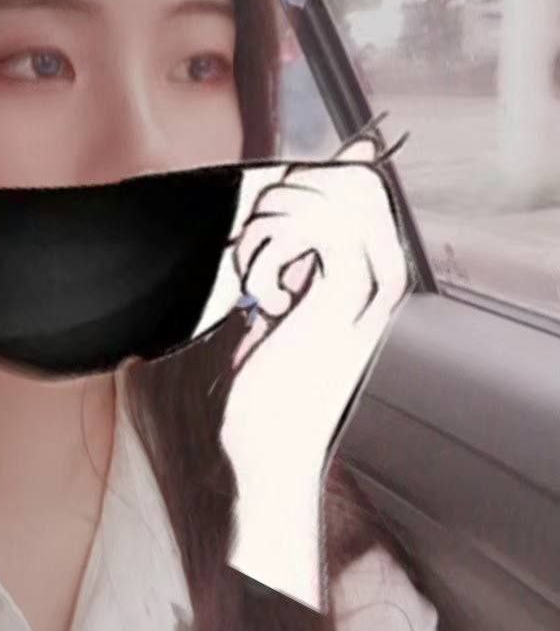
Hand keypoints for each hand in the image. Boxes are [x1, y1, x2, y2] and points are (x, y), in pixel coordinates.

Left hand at [219, 135, 411, 609]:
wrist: (268, 453)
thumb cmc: (268, 386)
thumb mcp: (277, 312)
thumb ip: (285, 261)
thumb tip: (278, 214)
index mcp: (366, 278)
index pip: (363, 190)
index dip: (321, 177)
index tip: (275, 209)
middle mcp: (377, 279)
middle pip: (355, 184)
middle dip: (292, 193)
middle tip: (255, 242)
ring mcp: (363, 291)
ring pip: (333, 200)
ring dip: (274, 221)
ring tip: (252, 268)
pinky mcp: (336, 305)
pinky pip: (316, 233)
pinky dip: (272, 248)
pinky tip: (259, 293)